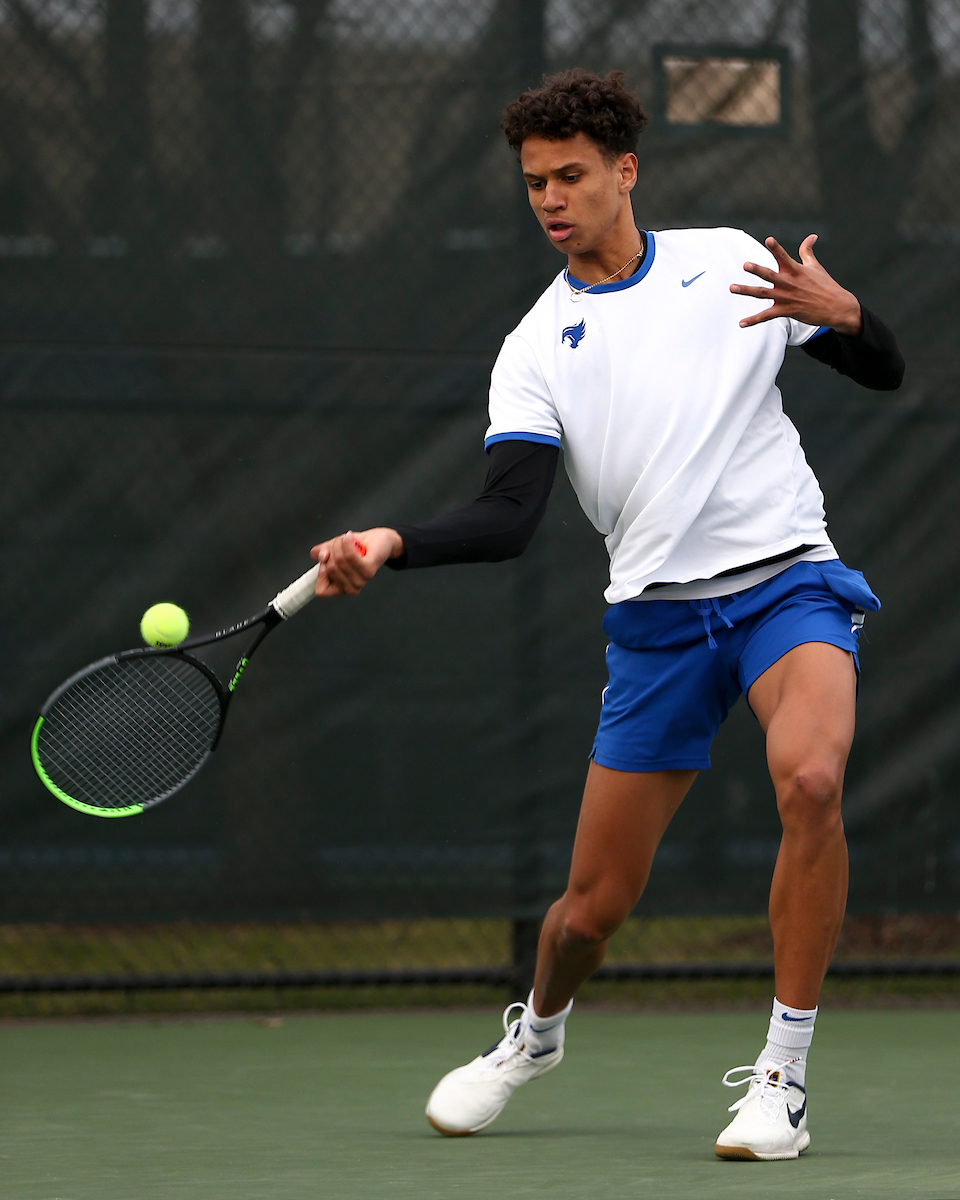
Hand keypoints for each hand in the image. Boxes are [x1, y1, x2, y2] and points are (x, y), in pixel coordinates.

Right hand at [310, 527, 403, 596]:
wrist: (377, 540)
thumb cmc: (356, 547)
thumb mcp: (331, 549)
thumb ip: (319, 553)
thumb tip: (321, 556)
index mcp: (340, 587)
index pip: (322, 591)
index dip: (320, 574)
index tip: (324, 560)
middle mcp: (351, 587)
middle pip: (329, 570)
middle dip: (330, 551)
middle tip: (338, 543)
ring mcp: (361, 580)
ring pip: (339, 561)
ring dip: (339, 544)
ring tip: (345, 539)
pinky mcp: (369, 570)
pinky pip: (350, 556)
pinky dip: (347, 543)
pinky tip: (349, 536)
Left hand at [730, 235, 862, 335]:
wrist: (836, 307)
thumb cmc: (825, 285)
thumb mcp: (815, 266)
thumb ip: (807, 251)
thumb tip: (811, 236)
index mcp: (796, 270)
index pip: (784, 256)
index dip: (776, 248)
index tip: (768, 239)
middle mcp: (789, 282)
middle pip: (770, 275)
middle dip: (757, 270)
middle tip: (745, 265)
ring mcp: (786, 297)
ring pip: (762, 293)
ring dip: (746, 291)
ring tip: (732, 288)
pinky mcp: (786, 311)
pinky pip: (766, 316)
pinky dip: (753, 320)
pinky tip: (741, 323)